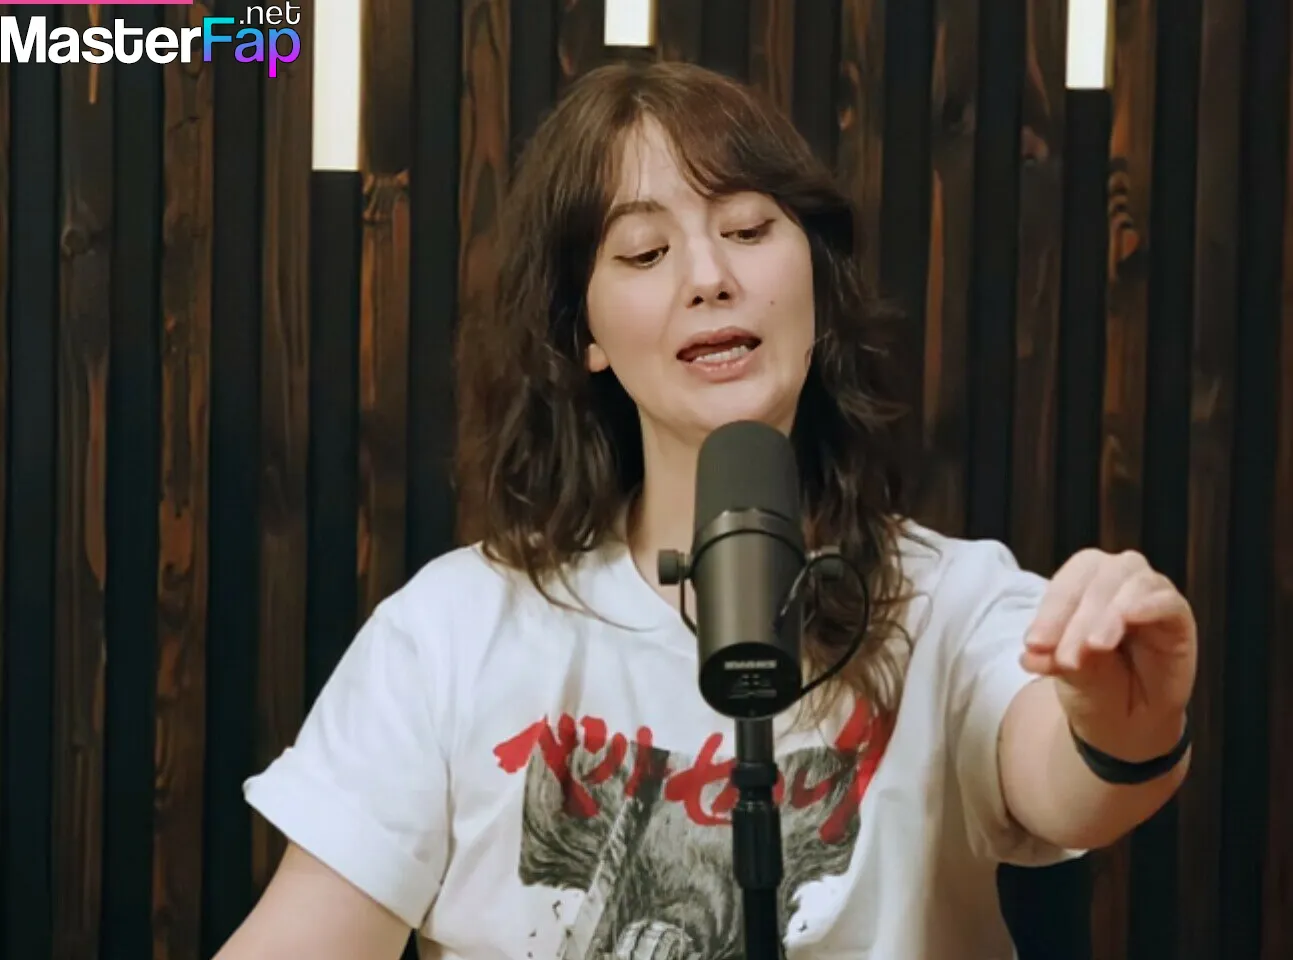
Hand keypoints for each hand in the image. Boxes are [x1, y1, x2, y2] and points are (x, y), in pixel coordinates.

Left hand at [1020, 549, 1197, 761]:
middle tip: (1067, 658)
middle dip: (1078, 620)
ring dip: (1109, 616)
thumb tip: (1029, 657)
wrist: (1128, 719)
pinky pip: (1168, 602)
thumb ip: (1052, 658)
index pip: (1065, 584)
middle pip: (1098, 580)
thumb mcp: (1067, 672)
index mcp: (1081, 580)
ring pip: (1131, 585)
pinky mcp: (1178, 616)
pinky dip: (1148, 606)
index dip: (1050, 614)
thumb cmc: (1093, 681)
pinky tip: (1131, 619)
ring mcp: (1150, 593)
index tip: (1034, 645)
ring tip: (1094, 647)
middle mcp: (1116, 576)